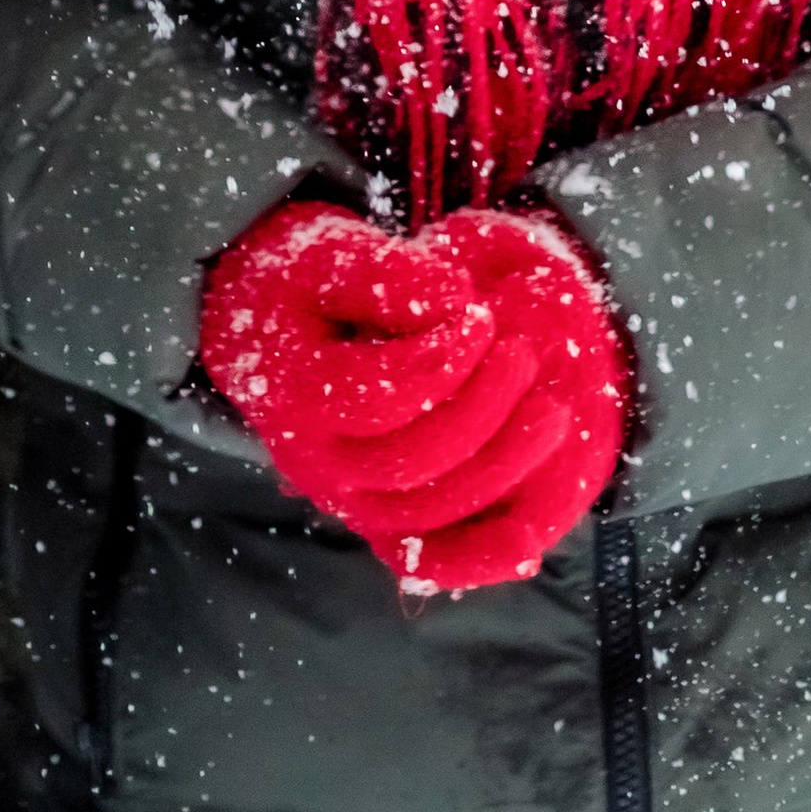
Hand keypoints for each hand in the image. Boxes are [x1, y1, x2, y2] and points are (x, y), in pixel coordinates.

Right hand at [200, 202, 630, 593]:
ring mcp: (343, 498)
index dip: (442, 361)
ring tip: (550, 414)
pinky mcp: (371, 514)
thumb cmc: (301, 283)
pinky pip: (422, 558)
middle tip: (521, 354)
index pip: (379, 397)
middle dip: (482, 412)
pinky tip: (529, 546)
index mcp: (294, 395)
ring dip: (498, 471)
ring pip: (426, 516)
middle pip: (409, 463)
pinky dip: (475, 558)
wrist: (260, 322)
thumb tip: (454, 300)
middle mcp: (314, 462)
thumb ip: (385, 275)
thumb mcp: (328, 253)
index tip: (480, 316)